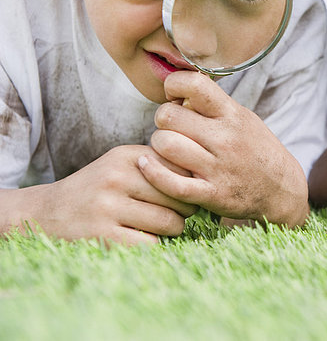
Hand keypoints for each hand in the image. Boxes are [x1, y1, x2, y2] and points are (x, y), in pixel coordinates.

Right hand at [4, 146, 197, 244]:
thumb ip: (159, 164)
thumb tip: (205, 175)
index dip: (190, 183)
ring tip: (165, 226)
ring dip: (175, 229)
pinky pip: (151, 244)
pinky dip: (156, 245)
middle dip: (186, 208)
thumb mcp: (123, 164)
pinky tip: (146, 239)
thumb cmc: (99, 188)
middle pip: (179, 196)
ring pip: (169, 222)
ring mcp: (108, 207)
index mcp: (126, 156)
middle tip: (179, 213)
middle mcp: (117, 177)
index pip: (180, 168)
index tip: (188, 191)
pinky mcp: (103, 236)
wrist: (47, 213)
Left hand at [138, 72, 308, 226]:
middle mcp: (225, 138)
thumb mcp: (243, 118)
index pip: (194, 84)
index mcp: (232, 114)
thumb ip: (213, 106)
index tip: (174, 96)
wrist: (282, 189)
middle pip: (169, 117)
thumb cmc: (256, 150)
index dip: (174, 85)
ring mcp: (218, 168)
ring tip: (167, 149)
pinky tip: (148, 166)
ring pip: (166, 146)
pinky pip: (171, 183)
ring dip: (158, 146)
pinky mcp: (212, 194)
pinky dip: (153, 173)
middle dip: (163, 120)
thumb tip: (179, 92)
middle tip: (170, 128)